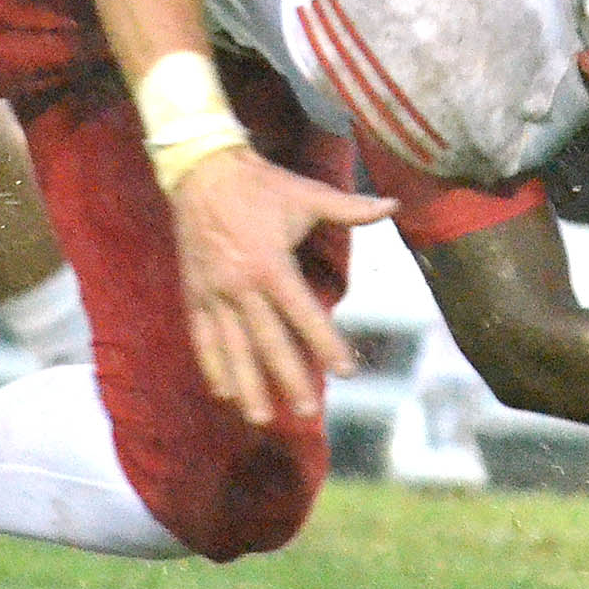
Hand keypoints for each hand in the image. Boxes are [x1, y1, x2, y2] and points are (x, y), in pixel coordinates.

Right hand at [169, 146, 396, 426]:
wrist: (201, 170)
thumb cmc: (260, 184)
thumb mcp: (307, 194)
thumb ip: (350, 208)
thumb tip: (394, 205)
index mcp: (271, 265)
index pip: (303, 315)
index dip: (326, 344)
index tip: (345, 371)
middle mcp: (241, 286)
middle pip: (267, 342)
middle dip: (288, 377)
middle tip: (306, 409)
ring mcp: (214, 293)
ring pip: (232, 348)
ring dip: (247, 385)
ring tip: (261, 417)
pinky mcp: (194, 293)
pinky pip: (202, 337)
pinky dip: (212, 366)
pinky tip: (224, 393)